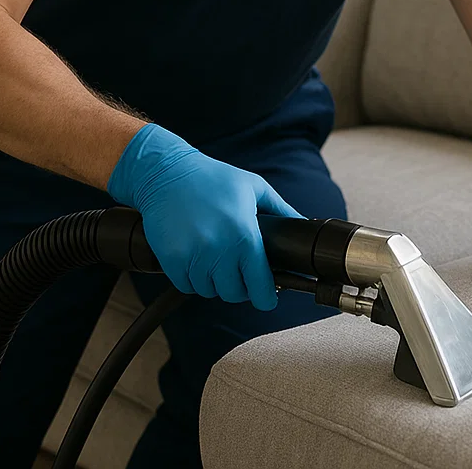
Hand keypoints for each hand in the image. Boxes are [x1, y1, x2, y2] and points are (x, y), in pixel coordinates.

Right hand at [107, 122, 304, 309]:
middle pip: (234, 293)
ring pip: (209, 291)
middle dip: (240, 286)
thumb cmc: (214, 178)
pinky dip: (192, 278)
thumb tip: (303, 224)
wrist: (168, 173)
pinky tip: (197, 258)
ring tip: (216, 259)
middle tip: (239, 271)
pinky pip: (186, 286)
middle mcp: (219, 251)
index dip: (267, 297)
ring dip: (214, 281)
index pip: (260, 286)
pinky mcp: (171, 260)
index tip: (268, 297)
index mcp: (244, 235)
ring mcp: (193, 257)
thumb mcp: (254, 187)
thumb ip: (281, 209)